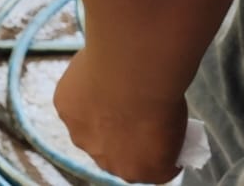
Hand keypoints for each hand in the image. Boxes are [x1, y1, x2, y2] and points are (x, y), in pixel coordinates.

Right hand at [54, 51, 187, 183]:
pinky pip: (73, 103)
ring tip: (111, 87)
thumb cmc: (164, 97)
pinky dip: (81, 93)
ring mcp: (82, 138)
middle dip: (118, 135)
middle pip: (112, 152)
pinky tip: (95, 77)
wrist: (135, 71)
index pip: (145, 167)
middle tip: (129, 107)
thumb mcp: (178, 128)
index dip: (147, 145)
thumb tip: (155, 129)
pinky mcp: (65, 112)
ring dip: (96, 115)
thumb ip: (160, 139)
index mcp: (141, 171)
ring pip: (88, 129)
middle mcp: (108, 163)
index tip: (152, 127)